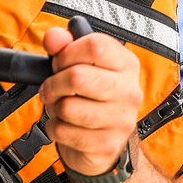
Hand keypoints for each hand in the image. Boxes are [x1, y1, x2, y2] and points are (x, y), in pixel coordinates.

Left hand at [40, 25, 140, 177]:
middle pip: (77, 77)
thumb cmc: (90, 97)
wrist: (103, 143)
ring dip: (54, 108)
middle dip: (54, 83)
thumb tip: (54, 38)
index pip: (95, 46)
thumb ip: (65, 45)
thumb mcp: (79, 64)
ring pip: (67, 107)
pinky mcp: (107, 145)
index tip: (59, 62)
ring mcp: (121, 120)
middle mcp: (129, 92)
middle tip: (53, 87)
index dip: (67, 53)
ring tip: (62, 107)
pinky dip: (55, 128)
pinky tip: (67, 126)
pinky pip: (63, 131)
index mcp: (127, 65)